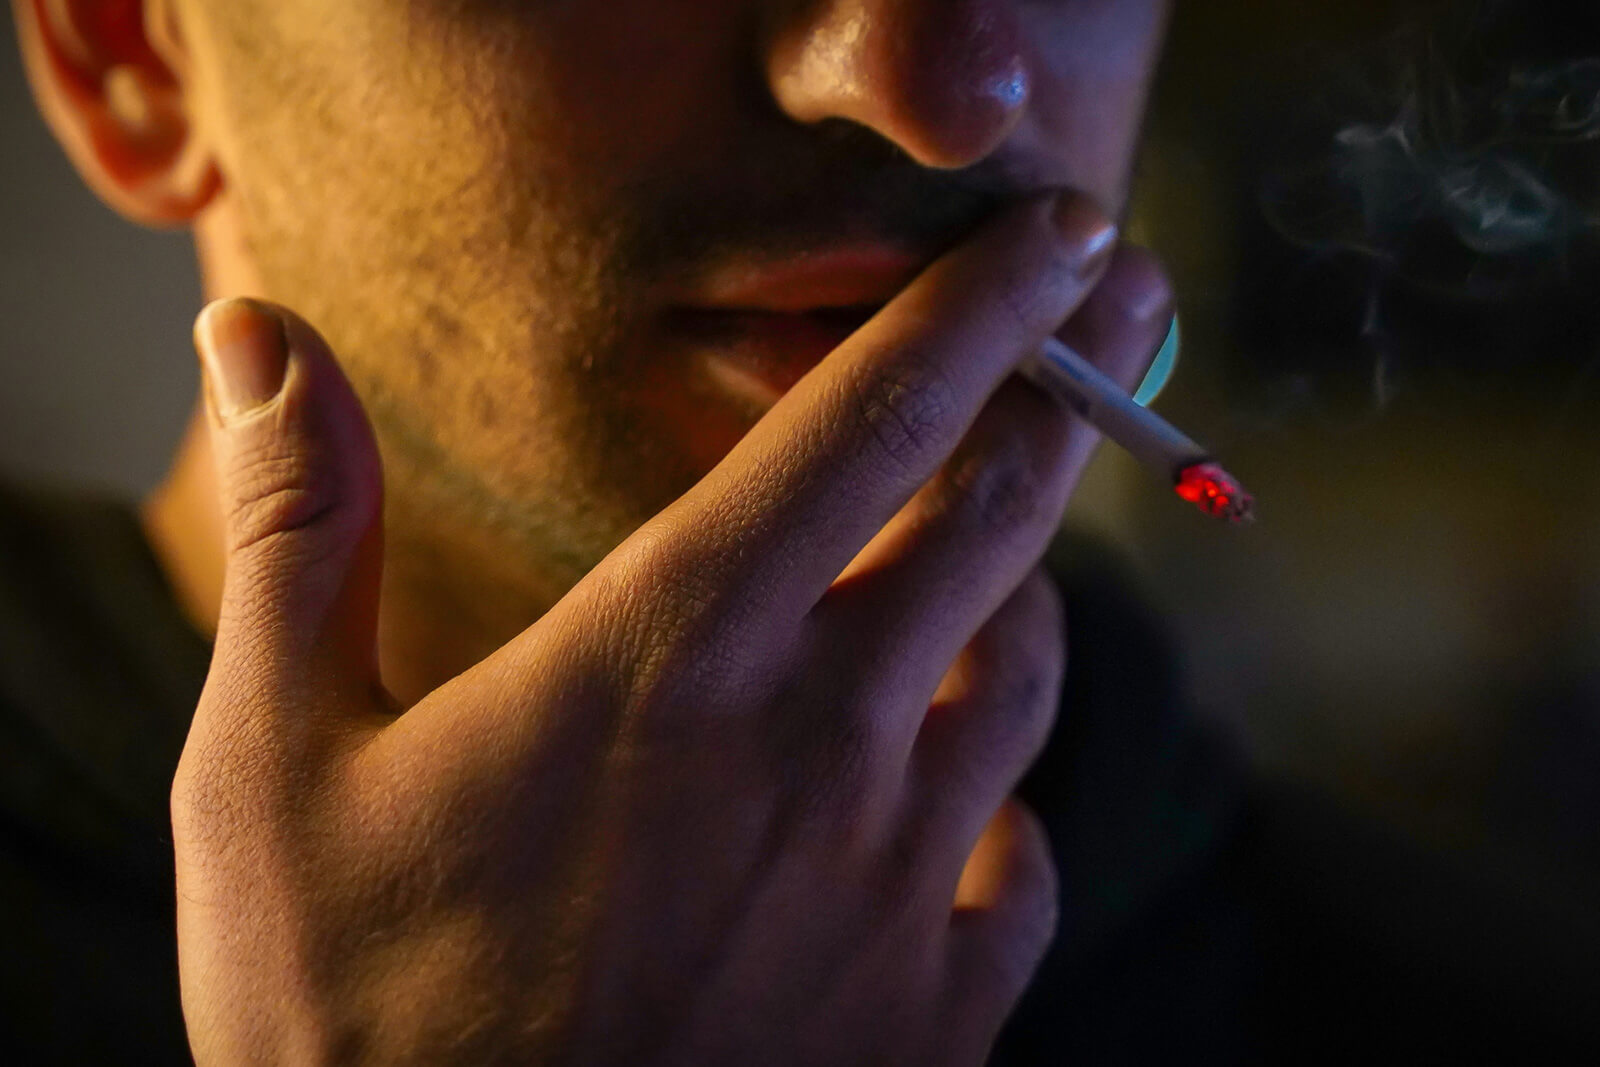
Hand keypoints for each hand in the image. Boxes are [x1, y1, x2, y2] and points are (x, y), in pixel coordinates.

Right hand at [171, 192, 1170, 1065]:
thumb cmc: (354, 1026)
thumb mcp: (273, 770)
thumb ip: (301, 538)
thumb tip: (259, 339)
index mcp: (668, 661)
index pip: (865, 423)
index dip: (975, 307)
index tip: (1051, 231)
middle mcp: (818, 749)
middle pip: (992, 518)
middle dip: (1059, 400)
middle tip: (1099, 331)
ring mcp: (897, 888)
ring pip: (1024, 675)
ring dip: (1021, 592)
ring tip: (988, 568)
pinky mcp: (935, 1015)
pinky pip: (1026, 866)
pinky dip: (1008, 807)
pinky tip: (965, 816)